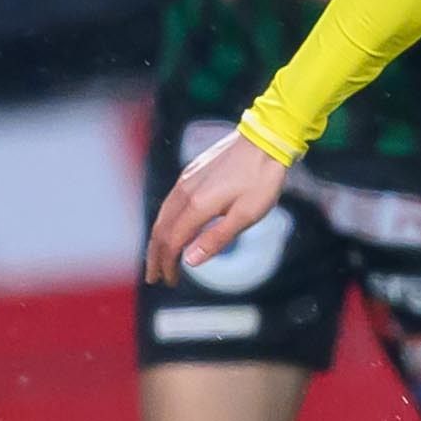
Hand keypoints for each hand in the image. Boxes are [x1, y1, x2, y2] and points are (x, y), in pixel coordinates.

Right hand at [147, 130, 289, 281]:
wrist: (266, 139)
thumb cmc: (261, 179)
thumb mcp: (245, 215)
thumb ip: (216, 238)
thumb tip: (189, 260)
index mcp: (197, 205)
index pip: (172, 242)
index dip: (168, 264)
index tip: (170, 281)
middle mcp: (185, 191)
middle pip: (160, 230)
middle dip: (156, 256)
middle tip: (155, 278)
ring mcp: (186, 180)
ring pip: (162, 215)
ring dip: (158, 240)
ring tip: (158, 258)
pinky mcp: (191, 172)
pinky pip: (170, 202)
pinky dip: (165, 222)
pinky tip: (171, 228)